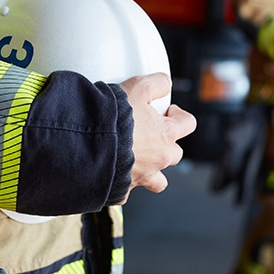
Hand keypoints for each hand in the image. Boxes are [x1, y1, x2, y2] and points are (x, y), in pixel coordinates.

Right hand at [118, 73, 196, 203]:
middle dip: (166, 143)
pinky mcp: (123, 190)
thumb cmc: (111, 117)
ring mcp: (142, 177)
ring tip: (138, 160)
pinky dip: (124, 182)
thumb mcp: (136, 87)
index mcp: (165, 134)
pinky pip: (128, 190)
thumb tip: (166, 83)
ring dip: (152, 170)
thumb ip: (157, 83)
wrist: (84, 144)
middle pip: (176, 154)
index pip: (188, 123)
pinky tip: (113, 172)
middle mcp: (159, 159)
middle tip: (150, 134)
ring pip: (159, 180)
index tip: (168, 111)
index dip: (179, 115)